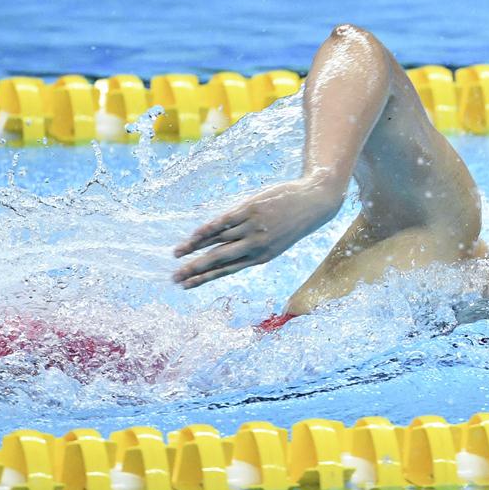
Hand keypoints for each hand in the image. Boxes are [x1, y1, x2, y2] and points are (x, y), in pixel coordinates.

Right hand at [172, 178, 341, 288]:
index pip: (227, 270)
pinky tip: (192, 236)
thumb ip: (251, 245)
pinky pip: (223, 222)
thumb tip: (223, 246)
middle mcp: (255, 246)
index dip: (205, 278)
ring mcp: (252, 228)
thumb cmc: (292, 222)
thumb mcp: (275, 240)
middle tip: (175, 278)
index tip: (187, 286)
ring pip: (217, 241)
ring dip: (194, 248)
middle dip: (195, 270)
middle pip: (219, 260)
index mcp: (261, 257)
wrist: (314, 203)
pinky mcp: (249, 210)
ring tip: (176, 254)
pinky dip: (206, 230)